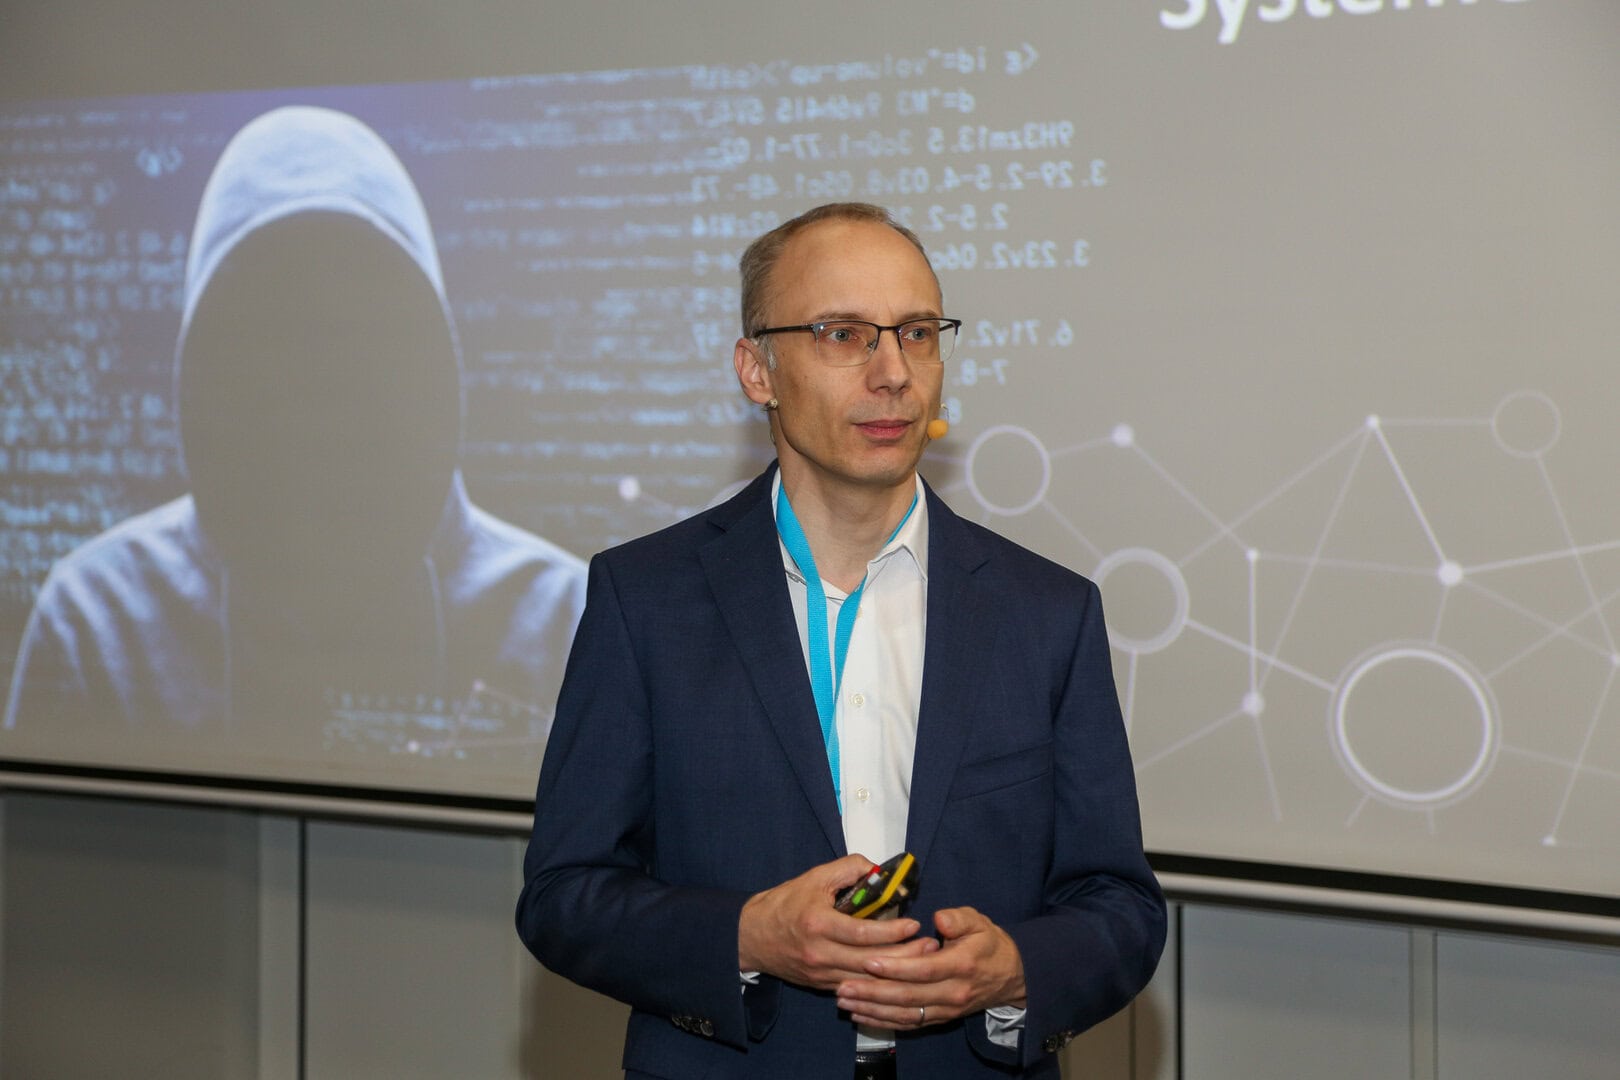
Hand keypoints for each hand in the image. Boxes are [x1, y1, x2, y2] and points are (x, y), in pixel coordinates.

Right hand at [738, 854, 932, 991]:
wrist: (751, 936)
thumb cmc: (784, 903)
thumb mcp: (814, 877)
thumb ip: (848, 868)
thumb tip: (879, 870)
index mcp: (819, 924)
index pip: (863, 933)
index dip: (892, 931)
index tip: (913, 923)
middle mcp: (821, 954)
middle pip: (872, 962)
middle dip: (905, 956)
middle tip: (930, 947)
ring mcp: (822, 974)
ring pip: (868, 980)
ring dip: (897, 973)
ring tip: (922, 963)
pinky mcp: (823, 986)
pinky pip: (857, 987)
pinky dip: (879, 984)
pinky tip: (897, 977)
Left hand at [835, 906, 1025, 1029]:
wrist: (1011, 976)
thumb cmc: (989, 943)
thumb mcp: (979, 922)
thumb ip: (959, 919)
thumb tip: (939, 919)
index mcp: (961, 965)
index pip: (924, 969)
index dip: (896, 967)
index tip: (869, 961)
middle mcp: (952, 992)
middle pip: (908, 996)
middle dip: (873, 992)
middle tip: (843, 986)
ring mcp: (946, 1009)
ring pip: (905, 1013)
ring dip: (872, 1009)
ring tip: (844, 1001)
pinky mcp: (940, 1018)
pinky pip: (909, 1024)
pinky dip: (883, 1022)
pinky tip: (861, 1015)